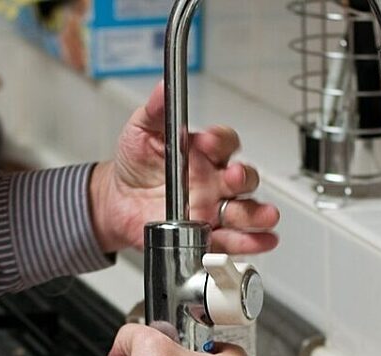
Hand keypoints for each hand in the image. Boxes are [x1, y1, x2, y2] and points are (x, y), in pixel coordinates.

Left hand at [89, 81, 279, 254]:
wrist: (116, 201)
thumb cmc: (135, 164)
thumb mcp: (142, 130)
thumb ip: (156, 110)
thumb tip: (164, 87)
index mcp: (203, 153)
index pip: (224, 143)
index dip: (220, 141)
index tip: (205, 142)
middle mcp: (215, 181)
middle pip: (243, 178)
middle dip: (243, 178)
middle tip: (232, 178)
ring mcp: (214, 209)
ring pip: (245, 210)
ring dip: (257, 214)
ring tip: (264, 216)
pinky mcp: (207, 235)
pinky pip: (232, 240)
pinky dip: (250, 242)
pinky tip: (261, 241)